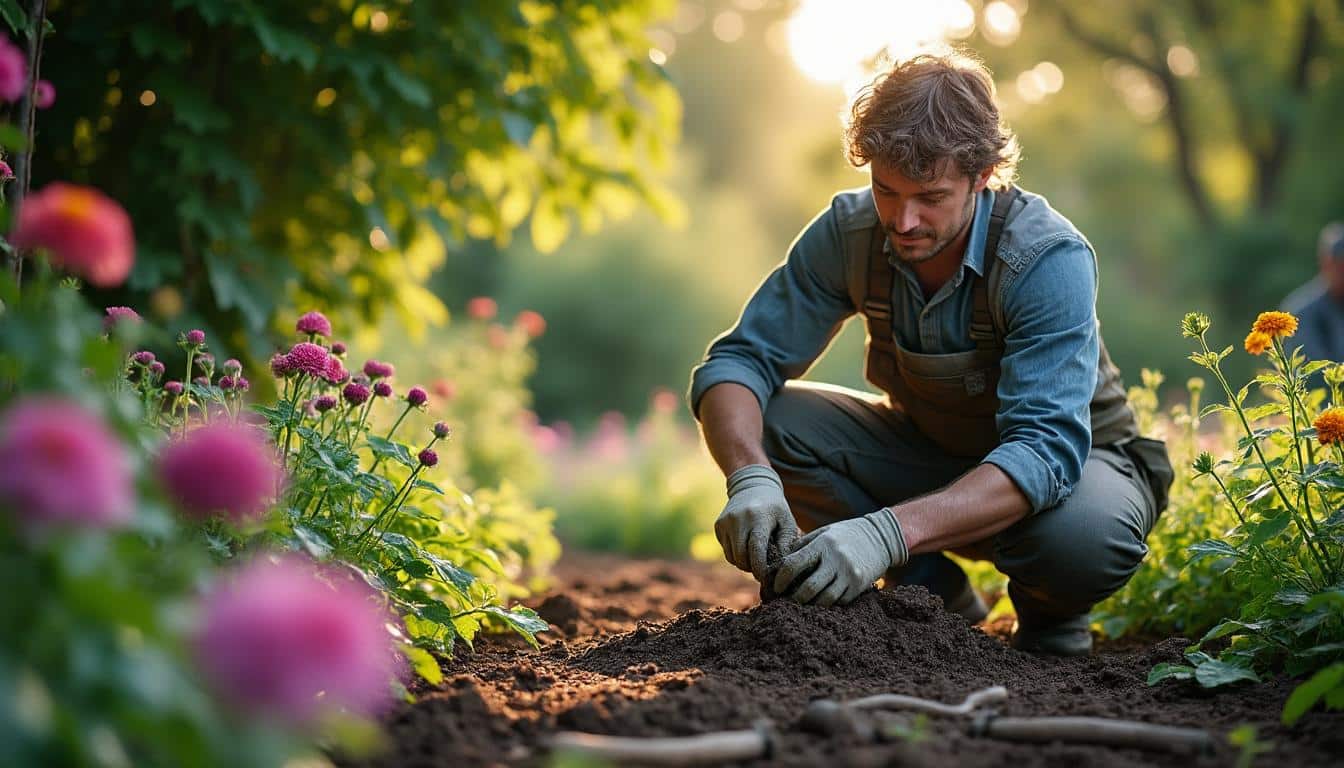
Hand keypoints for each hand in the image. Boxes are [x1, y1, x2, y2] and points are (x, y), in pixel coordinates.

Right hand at [715, 464, 797, 579]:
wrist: (752, 486)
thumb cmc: (775, 508)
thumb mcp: (787, 521)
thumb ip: (786, 544)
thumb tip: (780, 567)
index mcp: (758, 518)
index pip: (756, 550)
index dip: (759, 568)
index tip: (765, 578)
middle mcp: (739, 519)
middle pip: (741, 556)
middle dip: (750, 568)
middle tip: (761, 570)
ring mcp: (726, 522)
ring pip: (731, 556)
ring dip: (743, 562)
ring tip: (754, 557)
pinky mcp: (718, 525)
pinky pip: (726, 549)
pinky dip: (735, 553)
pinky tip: (745, 546)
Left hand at [773, 508, 907, 606]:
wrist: (882, 537)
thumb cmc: (845, 535)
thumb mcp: (824, 532)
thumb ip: (803, 545)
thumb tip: (779, 563)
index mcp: (823, 544)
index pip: (794, 564)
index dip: (781, 579)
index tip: (777, 586)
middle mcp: (836, 559)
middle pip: (809, 587)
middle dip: (795, 598)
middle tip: (788, 600)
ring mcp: (850, 574)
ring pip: (825, 599)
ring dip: (811, 604)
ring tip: (803, 603)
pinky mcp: (860, 585)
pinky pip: (840, 601)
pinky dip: (828, 603)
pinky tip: (822, 600)